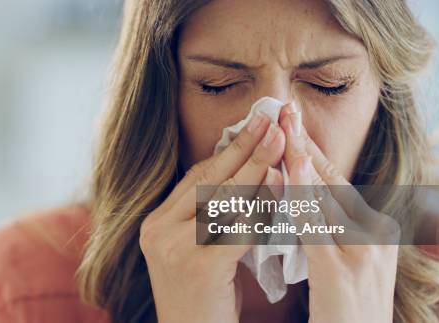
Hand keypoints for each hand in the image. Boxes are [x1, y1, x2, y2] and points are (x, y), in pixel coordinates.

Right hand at [140, 110, 284, 322]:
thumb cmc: (204, 300)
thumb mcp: (199, 251)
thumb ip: (213, 217)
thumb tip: (251, 176)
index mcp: (156, 224)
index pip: (196, 179)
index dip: (227, 151)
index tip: (252, 126)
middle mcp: (158, 231)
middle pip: (209, 180)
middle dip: (244, 147)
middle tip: (271, 119)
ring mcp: (174, 248)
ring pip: (224, 199)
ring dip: (258, 167)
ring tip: (282, 141)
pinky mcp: (198, 266)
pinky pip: (238, 228)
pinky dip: (263, 204)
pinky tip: (282, 183)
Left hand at [278, 104, 398, 322]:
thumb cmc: (342, 310)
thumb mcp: (336, 260)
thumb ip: (321, 226)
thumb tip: (295, 193)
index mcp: (371, 229)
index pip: (334, 180)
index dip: (310, 149)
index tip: (289, 122)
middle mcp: (374, 234)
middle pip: (331, 179)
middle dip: (303, 143)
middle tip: (283, 109)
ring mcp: (362, 252)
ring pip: (325, 196)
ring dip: (300, 160)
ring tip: (281, 128)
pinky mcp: (343, 273)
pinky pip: (316, 228)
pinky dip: (300, 198)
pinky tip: (284, 175)